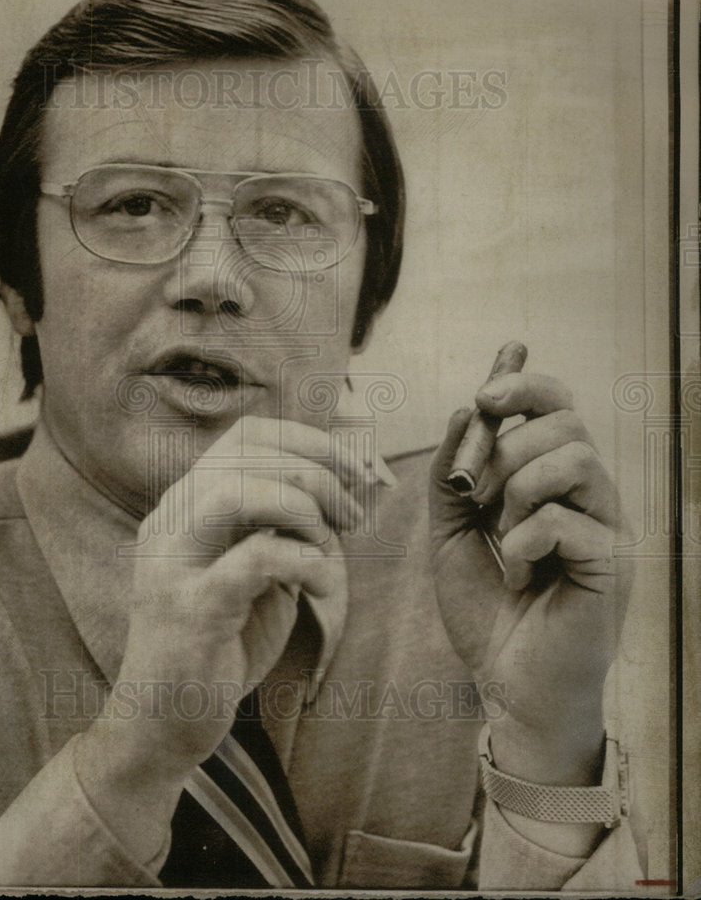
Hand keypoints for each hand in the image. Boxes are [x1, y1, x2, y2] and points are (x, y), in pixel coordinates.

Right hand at [108, 415, 364, 773]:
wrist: (160, 725)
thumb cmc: (217, 646)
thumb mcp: (252, 572)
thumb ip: (280, 529)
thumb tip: (342, 488)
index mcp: (184, 506)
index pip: (244, 436)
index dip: (307, 440)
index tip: (352, 471)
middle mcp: (170, 522)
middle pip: (244, 454)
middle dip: (315, 472)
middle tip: (353, 512)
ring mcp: (173, 564)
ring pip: (235, 491)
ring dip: (301, 507)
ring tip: (330, 542)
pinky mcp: (190, 611)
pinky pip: (254, 559)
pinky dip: (303, 561)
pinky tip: (320, 584)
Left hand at [429, 372, 632, 785]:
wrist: (506, 681)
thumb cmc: (486, 606)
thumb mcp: (451, 531)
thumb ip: (453, 474)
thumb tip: (466, 410)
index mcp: (555, 481)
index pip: (557, 406)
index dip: (524, 383)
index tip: (485, 388)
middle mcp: (589, 495)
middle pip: (566, 422)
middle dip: (505, 449)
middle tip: (478, 498)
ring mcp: (607, 527)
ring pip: (575, 458)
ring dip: (519, 491)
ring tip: (503, 536)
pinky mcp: (612, 564)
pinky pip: (566, 521)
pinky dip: (523, 543)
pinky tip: (518, 574)